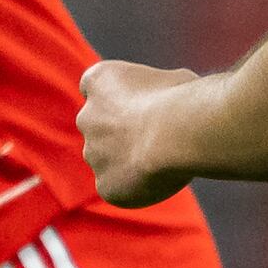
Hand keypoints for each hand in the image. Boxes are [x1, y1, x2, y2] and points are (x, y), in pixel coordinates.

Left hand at [76, 58, 203, 206]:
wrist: (179, 135)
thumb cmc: (181, 100)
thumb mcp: (172, 80)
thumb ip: (157, 93)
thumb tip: (170, 105)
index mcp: (98, 80)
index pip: (94, 88)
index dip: (116, 99)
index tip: (135, 106)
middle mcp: (86, 117)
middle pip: (99, 127)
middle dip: (120, 133)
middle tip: (154, 138)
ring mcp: (92, 154)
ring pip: (107, 160)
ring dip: (128, 161)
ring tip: (163, 159)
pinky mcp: (105, 185)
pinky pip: (118, 187)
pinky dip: (135, 186)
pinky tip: (159, 179)